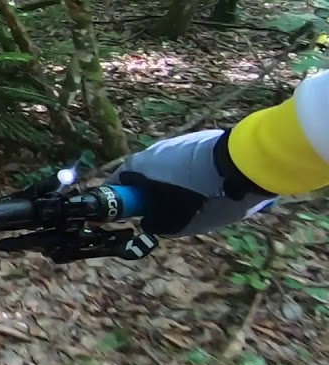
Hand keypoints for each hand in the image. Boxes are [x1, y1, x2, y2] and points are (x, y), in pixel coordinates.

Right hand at [107, 129, 277, 236]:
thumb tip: (152, 224)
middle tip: (164, 212)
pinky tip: (211, 186)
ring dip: (172, 182)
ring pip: (166, 166)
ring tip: (195, 201)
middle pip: (142, 174)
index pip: (116, 183)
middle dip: (149, 193)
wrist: (248, 162)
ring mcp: (177, 141)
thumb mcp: (186, 223)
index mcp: (141, 168)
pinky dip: (190, 173)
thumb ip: (163, 226)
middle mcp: (153, 150)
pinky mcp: (199, 138)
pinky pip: (186, 160)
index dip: (121, 201)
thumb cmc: (211, 195)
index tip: (129, 215)